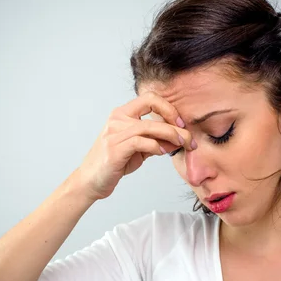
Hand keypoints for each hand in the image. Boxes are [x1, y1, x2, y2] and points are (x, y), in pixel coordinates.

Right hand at [76, 91, 194, 200]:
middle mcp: (117, 119)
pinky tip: (162, 152)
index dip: (169, 108)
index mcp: (122, 114)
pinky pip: (141, 142)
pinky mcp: (115, 148)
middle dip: (175, 122)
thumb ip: (157, 141)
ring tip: (182, 144)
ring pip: (149, 126)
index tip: (181, 123)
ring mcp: (114, 133)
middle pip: (152, 106)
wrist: (92, 181)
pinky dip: (156, 146)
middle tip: (189, 137)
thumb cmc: (115, 163)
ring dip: (171, 135)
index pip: (150, 99)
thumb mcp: (140, 149)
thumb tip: (181, 138)